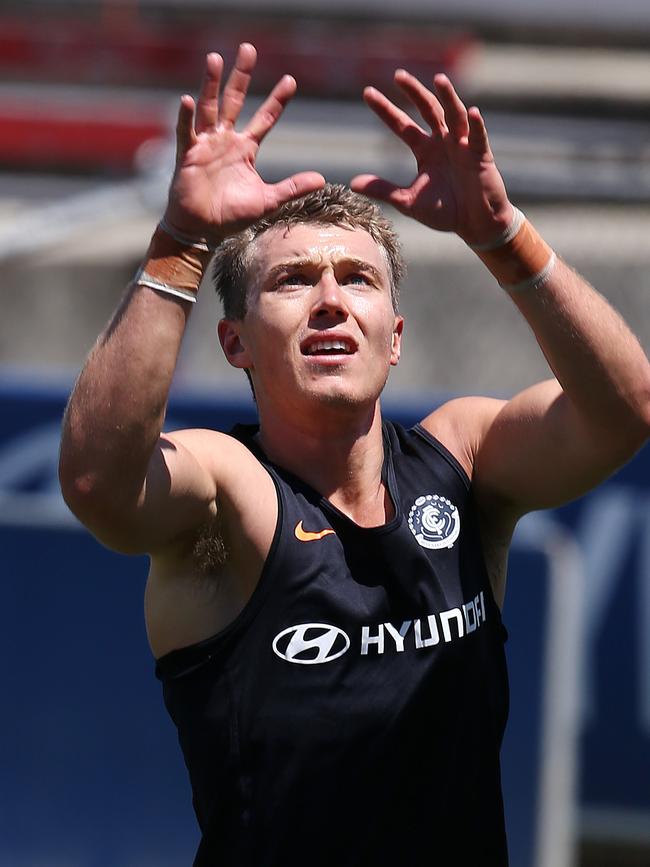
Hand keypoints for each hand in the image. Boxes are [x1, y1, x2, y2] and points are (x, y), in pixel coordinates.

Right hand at [164, 44, 324, 242]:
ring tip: (215, 59)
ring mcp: (206, 145)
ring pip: (209, 108)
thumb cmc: (232, 216)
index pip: (265, 118)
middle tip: (249, 48)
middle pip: (234, 101)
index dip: (277, 100)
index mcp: (245, 149)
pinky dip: (186, 117)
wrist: (203, 230)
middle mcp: (226, 140)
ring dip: (211, 84)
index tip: (291, 80)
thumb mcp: (268, 201)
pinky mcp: (189, 155)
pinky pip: (187, 132)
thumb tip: (322, 179)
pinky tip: (188, 99)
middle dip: (242, 76)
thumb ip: (293, 188)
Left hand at [351, 71, 513, 245]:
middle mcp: (442, 141)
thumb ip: (383, 189)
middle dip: (414, 92)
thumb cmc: (444, 211)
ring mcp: (463, 146)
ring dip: (448, 97)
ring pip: (454, 114)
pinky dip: (476, 125)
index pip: (402, 125)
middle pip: (427, 109)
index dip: (386, 109)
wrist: (474, 224)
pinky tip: (472, 112)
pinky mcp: (481, 155)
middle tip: (398, 75)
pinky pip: (478, 136)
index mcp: (424, 150)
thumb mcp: (408, 201)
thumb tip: (352, 183)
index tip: (367, 93)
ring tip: (439, 79)